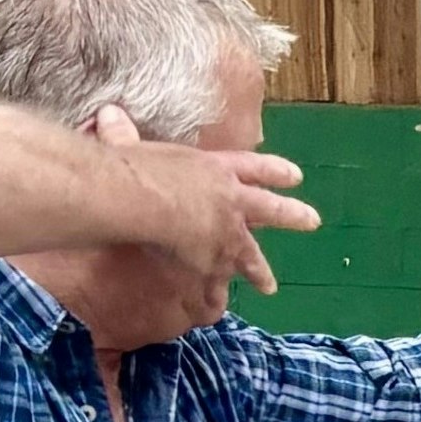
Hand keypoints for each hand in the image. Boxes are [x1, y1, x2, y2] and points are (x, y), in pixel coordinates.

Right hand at [94, 106, 320, 295]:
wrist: (140, 197)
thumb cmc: (135, 164)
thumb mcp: (132, 142)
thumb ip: (122, 132)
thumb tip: (107, 113)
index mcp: (216, 167)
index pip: (255, 167)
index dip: (275, 172)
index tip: (296, 176)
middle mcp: (230, 199)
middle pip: (271, 208)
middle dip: (292, 215)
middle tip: (313, 221)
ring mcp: (225, 232)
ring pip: (249, 254)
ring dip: (259, 271)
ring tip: (270, 286)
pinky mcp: (210, 260)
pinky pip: (216, 283)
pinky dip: (215, 297)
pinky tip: (218, 309)